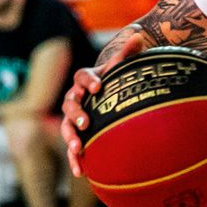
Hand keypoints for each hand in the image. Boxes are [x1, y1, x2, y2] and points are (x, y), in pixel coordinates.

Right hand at [61, 32, 148, 175]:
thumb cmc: (114, 82)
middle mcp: (75, 99)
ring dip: (71, 137)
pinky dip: (75, 159)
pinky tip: (80, 172)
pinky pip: (72, 148)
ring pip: (67, 127)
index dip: (89, 81)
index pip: (82, 77)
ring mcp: (74, 119)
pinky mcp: (77, 136)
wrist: (106, 98)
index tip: (98, 86)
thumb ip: (127, 54)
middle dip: (77, 113)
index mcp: (85, 81)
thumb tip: (138, 34)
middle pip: (70, 104)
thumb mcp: (120, 69)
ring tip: (78, 148)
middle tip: (87, 121)